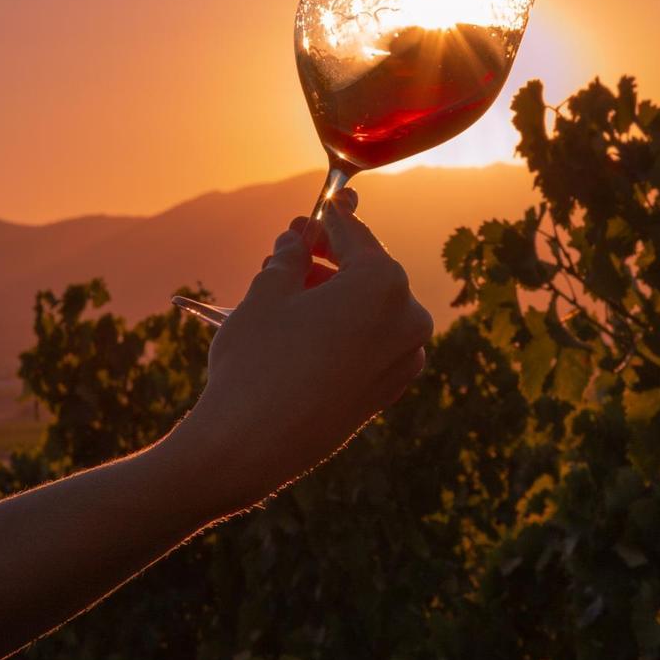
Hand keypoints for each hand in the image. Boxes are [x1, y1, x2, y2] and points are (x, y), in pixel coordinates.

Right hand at [181, 192, 432, 513]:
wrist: (252, 446)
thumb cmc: (258, 361)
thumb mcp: (267, 292)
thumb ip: (290, 256)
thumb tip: (297, 241)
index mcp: (383, 283)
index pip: (355, 235)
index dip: (327, 220)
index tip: (312, 213)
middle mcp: (407, 318)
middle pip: (367, 272)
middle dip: (328, 258)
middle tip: (291, 247)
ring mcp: (403, 359)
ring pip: (368, 309)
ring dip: (333, 294)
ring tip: (287, 289)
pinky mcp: (388, 391)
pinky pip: (370, 343)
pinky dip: (344, 328)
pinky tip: (305, 327)